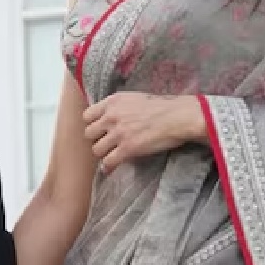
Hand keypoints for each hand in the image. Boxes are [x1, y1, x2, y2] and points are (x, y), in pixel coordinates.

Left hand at [82, 92, 206, 173]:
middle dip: (97, 138)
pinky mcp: (127, 148)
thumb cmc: (160, 107)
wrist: (176, 116)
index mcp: (112, 102)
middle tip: (106, 142)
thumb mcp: (133, 98)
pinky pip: (108, 162)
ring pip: (96, 149)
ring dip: (103, 153)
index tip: (99, 129)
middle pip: (88, 133)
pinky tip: (112, 166)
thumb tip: (107, 116)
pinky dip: (109, 166)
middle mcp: (111, 116)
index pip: (87, 116)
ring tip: (111, 153)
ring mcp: (118, 133)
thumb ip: (118, 106)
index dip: (92, 124)